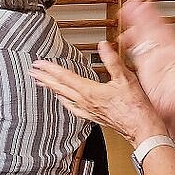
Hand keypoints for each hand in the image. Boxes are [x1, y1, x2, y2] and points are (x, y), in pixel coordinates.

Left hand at [30, 41, 168, 146]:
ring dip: (50, 88)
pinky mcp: (92, 116)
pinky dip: (63, 101)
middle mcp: (84, 101)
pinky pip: (71, 107)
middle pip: (58, 87)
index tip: (38, 63)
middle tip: (32, 71)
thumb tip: (103, 46)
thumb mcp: (126, 79)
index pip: (64, 77)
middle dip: (44, 78)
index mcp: (89, 91)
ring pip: (63, 97)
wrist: (141, 129)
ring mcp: (86, 110)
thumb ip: (113, 61)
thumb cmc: (135, 107)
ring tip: (40, 82)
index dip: (50, 68)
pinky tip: (61, 99)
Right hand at [119, 0, 174, 119]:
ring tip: (124, 13)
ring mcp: (154, 61)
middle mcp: (164, 54)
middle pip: (150, 29)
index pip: (163, 28)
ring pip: (141, 38)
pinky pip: (135, 53)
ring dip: (133, 26)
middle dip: (140, 15)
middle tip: (131, 1)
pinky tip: (122, 38)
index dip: (154, 15)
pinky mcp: (145, 70)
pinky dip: (128, 44)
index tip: (145, 2)